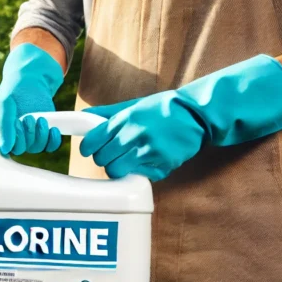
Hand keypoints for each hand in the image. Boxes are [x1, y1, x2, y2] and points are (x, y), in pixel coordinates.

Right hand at [0, 43, 64, 154]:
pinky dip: (53, 140)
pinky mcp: (45, 134)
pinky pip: (50, 146)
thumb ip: (4, 125)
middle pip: (23, 149)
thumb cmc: (14, 91)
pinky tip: (53, 129)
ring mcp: (31, 136)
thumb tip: (5, 149)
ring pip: (37, 148)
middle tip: (29, 117)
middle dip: (28, 135)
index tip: (17, 122)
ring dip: (41, 135)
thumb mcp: (5, 104)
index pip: (8, 149)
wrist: (31, 81)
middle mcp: (15, 137)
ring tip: (41, 119)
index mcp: (2, 132)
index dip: (15, 139)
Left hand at [80, 55, 281, 180]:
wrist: (197, 116)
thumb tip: (85, 119)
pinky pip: (137, 176)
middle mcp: (134, 136)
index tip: (93, 148)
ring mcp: (147, 152)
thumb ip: (109, 114)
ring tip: (126, 161)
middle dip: (104, 158)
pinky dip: (137, 173)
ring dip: (118, 168)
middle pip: (102, 159)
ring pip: (116, 171)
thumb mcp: (134, 105)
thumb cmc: (163, 109)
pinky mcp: (160, 165)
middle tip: (113, 153)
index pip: (92, 142)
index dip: (89, 148)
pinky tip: (143, 163)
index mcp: (125, 120)